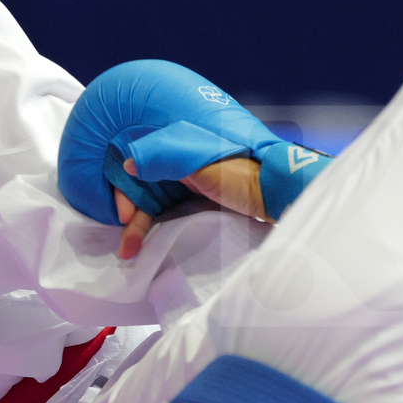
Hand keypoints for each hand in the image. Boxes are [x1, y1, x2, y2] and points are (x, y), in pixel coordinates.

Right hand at [113, 156, 265, 258]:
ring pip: (154, 205)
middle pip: (143, 189)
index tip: (125, 216)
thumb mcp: (201, 166)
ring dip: (140, 227)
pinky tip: (149, 245)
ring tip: (130, 253)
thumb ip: (165, 160)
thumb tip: (128, 164)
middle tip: (126, 245)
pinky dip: (157, 228)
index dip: (125, 190)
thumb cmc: (243, 175)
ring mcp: (188, 185)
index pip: (138, 165)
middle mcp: (178, 165)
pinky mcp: (197, 202)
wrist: (276, 194)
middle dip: (131, 216)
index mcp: (177, 149)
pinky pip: (169, 213)